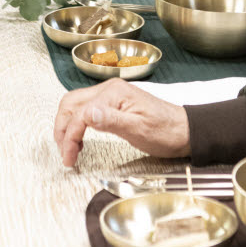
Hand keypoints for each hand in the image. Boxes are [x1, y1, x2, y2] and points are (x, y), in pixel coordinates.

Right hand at [54, 80, 189, 166]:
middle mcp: (109, 90)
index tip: (69, 157)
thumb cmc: (166, 131)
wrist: (183, 130)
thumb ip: (112, 121)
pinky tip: (80, 139)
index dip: (69, 136)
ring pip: (76, 105)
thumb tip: (88, 115)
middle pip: (71, 103)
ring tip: (68, 148)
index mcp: (114, 94)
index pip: (80, 113)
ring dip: (67, 125)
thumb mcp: (139, 130)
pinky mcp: (113, 103)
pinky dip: (77, 124)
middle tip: (64, 152)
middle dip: (62, 128)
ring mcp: (110, 95)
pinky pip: (86, 109)